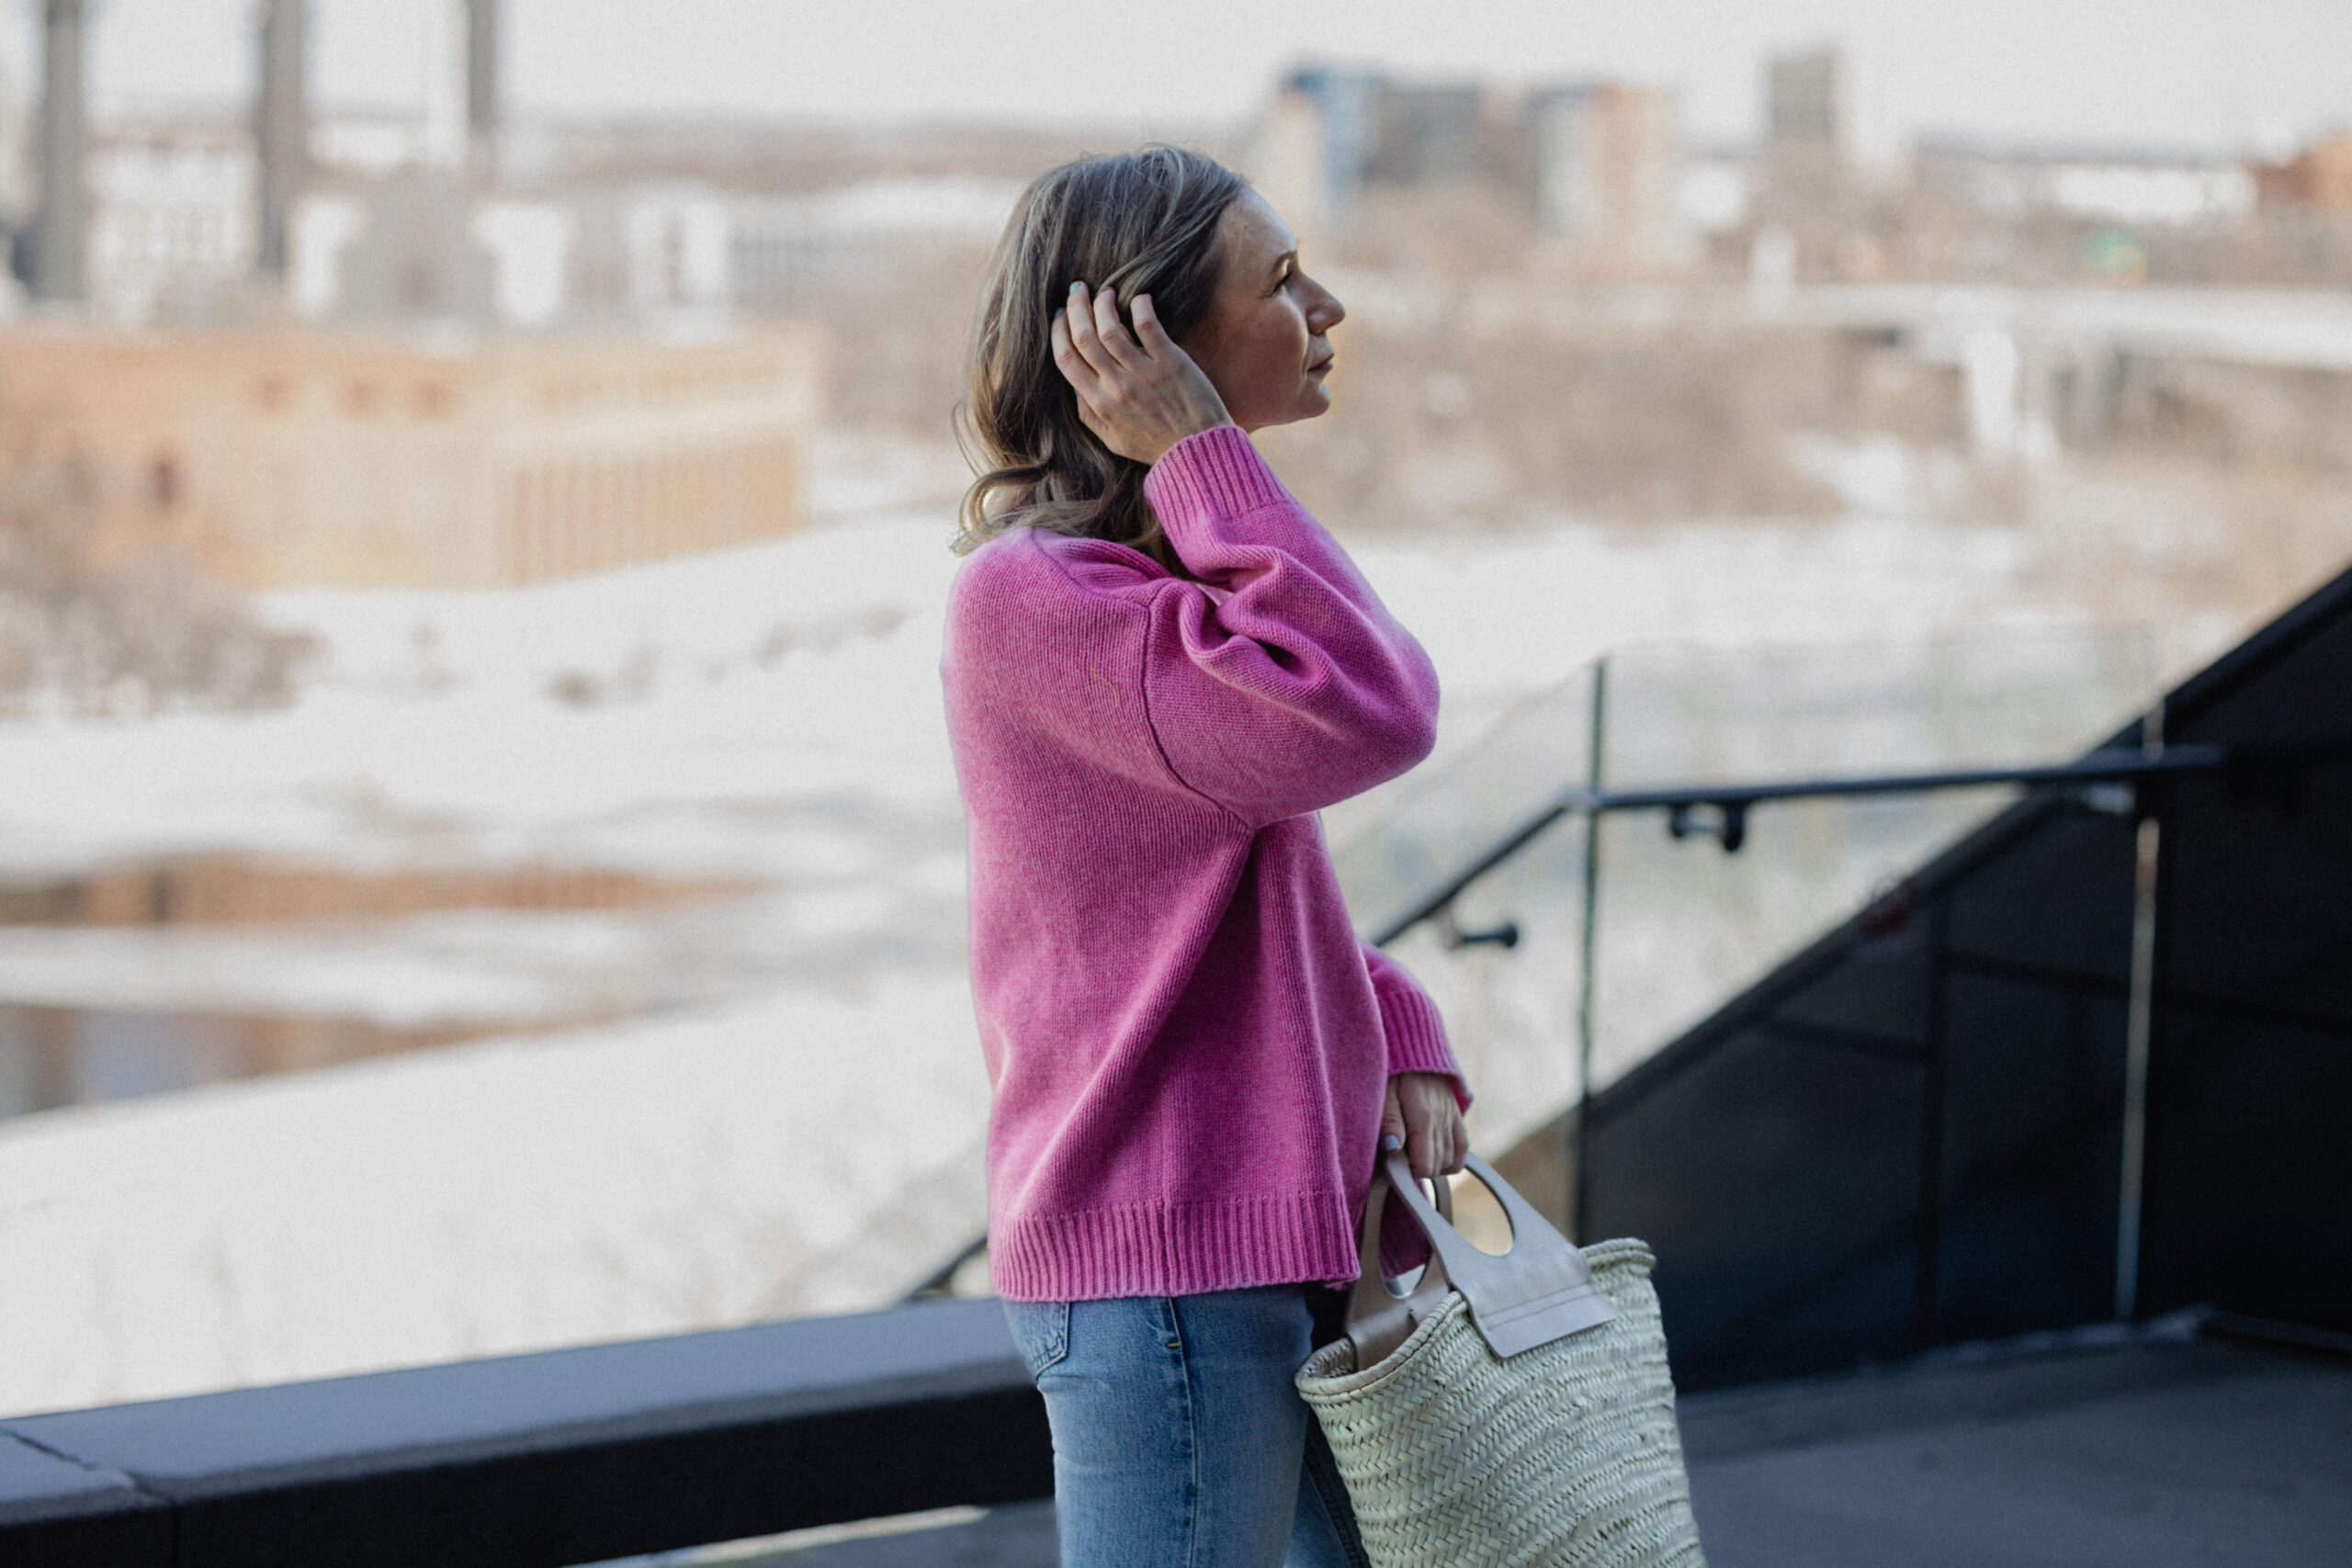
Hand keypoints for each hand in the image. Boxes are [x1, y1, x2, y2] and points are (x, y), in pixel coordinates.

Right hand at [1050, 280, 1232, 464]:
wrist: (1199, 451)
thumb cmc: (1157, 446)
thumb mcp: (1113, 440)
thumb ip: (1089, 415)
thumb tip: (1075, 387)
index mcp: (1100, 404)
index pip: (1067, 359)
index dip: (1059, 331)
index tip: (1061, 314)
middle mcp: (1117, 387)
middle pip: (1084, 338)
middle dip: (1075, 308)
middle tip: (1078, 290)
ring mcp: (1144, 373)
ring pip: (1110, 328)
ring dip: (1103, 303)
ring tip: (1106, 292)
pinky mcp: (1171, 362)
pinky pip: (1148, 325)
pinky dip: (1139, 306)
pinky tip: (1139, 299)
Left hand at [1381, 1072, 1466, 1180]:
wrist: (1413, 1047)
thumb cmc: (1392, 1073)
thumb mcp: (1383, 1093)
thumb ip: (1389, 1121)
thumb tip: (1394, 1149)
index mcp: (1423, 1115)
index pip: (1425, 1165)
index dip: (1408, 1172)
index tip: (1394, 1162)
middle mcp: (1442, 1120)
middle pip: (1438, 1166)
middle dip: (1418, 1169)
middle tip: (1401, 1157)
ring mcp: (1452, 1119)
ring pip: (1451, 1161)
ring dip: (1433, 1165)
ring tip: (1414, 1154)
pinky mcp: (1456, 1116)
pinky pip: (1462, 1149)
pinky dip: (1451, 1160)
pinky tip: (1434, 1156)